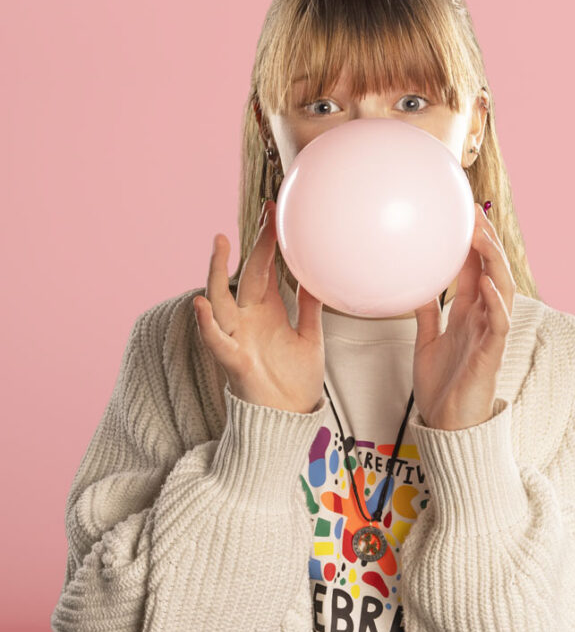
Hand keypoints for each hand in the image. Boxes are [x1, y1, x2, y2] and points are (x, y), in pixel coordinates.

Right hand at [193, 199, 325, 413]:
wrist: (289, 418)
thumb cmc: (296, 380)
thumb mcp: (310, 338)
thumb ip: (310, 308)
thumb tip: (316, 277)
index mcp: (267, 310)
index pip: (265, 268)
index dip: (268, 242)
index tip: (273, 213)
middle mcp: (248, 318)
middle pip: (248, 274)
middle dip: (255, 244)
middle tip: (264, 214)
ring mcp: (238, 336)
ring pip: (221, 298)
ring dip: (216, 270)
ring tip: (219, 242)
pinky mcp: (234, 360)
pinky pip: (216, 340)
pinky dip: (207, 323)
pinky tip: (201, 303)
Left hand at [412, 202, 515, 430]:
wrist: (448, 424)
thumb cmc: (442, 385)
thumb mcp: (427, 341)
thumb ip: (426, 313)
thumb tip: (414, 285)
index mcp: (468, 312)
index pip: (474, 267)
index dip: (472, 240)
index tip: (462, 213)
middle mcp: (483, 317)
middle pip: (492, 269)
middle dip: (486, 240)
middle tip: (472, 212)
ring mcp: (491, 334)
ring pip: (502, 289)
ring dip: (494, 261)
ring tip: (482, 236)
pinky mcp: (492, 354)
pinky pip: (499, 323)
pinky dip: (495, 301)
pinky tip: (486, 282)